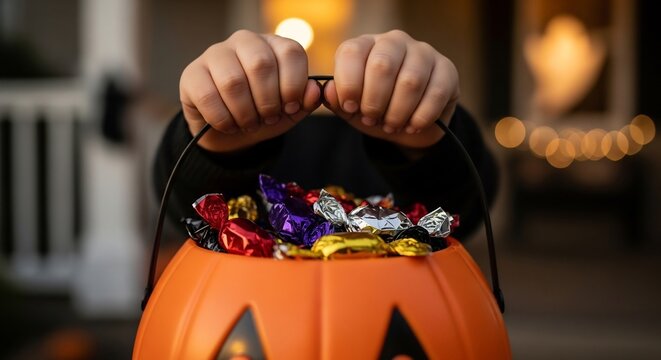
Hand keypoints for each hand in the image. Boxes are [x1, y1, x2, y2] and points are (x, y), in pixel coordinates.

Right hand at [179, 30, 320, 152]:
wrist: (230, 132)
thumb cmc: (264, 114)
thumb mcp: (290, 111)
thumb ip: (306, 100)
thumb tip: (315, 90)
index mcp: (274, 45)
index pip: (291, 52)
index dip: (294, 85)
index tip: (290, 108)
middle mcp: (245, 41)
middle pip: (261, 64)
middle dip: (268, 101)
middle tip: (268, 119)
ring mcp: (215, 54)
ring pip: (233, 81)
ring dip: (245, 113)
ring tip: (249, 124)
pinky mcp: (192, 74)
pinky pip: (208, 97)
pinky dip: (223, 120)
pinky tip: (229, 126)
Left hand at [323, 30, 459, 148]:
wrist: (410, 124)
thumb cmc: (376, 109)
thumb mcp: (352, 109)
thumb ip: (337, 101)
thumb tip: (327, 91)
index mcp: (365, 45)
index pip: (352, 52)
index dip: (348, 83)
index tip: (350, 107)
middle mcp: (394, 41)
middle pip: (382, 65)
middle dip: (374, 101)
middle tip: (372, 119)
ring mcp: (423, 52)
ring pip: (410, 81)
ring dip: (397, 112)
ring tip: (391, 126)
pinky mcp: (447, 69)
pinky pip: (435, 93)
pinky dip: (421, 116)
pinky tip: (412, 126)